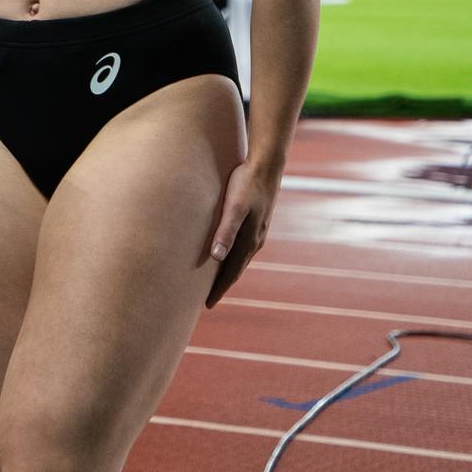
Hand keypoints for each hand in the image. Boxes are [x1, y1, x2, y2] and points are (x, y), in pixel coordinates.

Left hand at [203, 158, 277, 306]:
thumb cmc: (245, 183)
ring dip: (227, 273)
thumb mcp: (234, 207)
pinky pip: (241, 248)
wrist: (266, 165)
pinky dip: (232, 258)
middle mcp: (254, 241)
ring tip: (213, 283)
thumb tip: (216, 257)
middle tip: (206, 301)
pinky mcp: (255, 223)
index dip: (218, 289)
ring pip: (239, 259)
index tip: (206, 305)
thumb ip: (225, 230)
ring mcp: (256, 232)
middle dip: (222, 286)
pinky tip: (224, 255)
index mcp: (248, 241)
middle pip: (235, 270)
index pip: (231, 273)